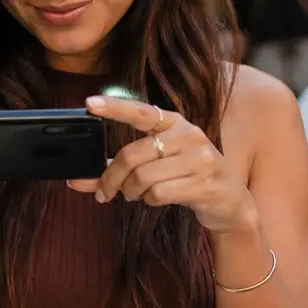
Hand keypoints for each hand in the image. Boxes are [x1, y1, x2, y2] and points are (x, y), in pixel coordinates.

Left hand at [68, 95, 256, 233]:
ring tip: (137, 194)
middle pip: (132, 154)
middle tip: (105, 192)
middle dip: (112, 178)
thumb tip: (75, 181)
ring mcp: (199, 159)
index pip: (141, 111)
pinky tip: (157, 199)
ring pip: (143, 177)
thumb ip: (116, 170)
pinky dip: (150, 200)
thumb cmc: (187, 179)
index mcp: (175, 124)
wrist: (231, 204)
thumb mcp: (157, 166)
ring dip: (132, 192)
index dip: (115, 107)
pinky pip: (159, 193)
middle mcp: (188, 136)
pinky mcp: (204, 183)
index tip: (89, 104)